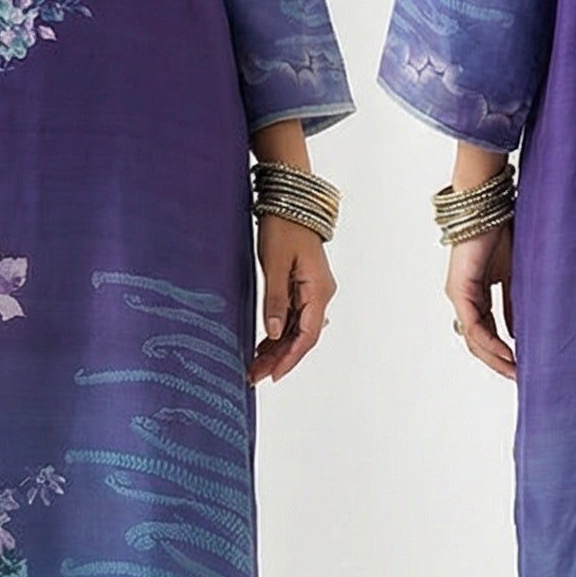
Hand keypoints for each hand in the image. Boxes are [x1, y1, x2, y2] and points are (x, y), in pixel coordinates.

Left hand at [248, 218, 334, 383]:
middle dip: (280, 358)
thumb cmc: (284, 226)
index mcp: (318, 290)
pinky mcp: (302, 285)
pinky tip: (263, 343)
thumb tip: (276, 332)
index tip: (273, 375)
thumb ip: (275, 300)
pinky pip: (293, 316)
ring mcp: (312, 290)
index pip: (307, 335)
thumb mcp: (275, 264)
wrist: (290, 201)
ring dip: (278, 348)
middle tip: (255, 375)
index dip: (290, 358)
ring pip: (297, 328)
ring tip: (255, 364)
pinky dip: (279, 332)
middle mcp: (320, 293)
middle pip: (302, 336)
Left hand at [447, 224, 514, 380]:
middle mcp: (464, 298)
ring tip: (515, 371)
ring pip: (473, 338)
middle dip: (498, 361)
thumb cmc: (501, 231)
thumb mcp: (514, 276)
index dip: (502, 352)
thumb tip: (518, 333)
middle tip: (520, 377)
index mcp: (476, 294)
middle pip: (477, 341)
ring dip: (495, 357)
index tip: (522, 366)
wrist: (488, 206)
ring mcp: (460, 295)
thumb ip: (513, 305)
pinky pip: (474, 325)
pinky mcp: (461, 289)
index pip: (486, 332)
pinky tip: (507, 353)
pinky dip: (490, 341)